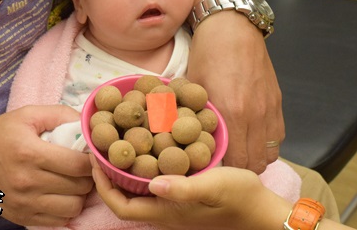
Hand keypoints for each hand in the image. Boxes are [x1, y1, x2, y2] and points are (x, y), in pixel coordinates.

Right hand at [0, 105, 93, 225]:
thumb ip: (60, 114)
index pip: (78, 165)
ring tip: (72, 182)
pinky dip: (66, 209)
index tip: (90, 154)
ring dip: (79, 195)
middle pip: (79, 187)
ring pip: (73, 207)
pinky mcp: (21, 216)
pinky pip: (59, 221)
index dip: (92, 159)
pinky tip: (60, 194)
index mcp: (30, 153)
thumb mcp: (27, 115)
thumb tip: (87, 123)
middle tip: (83, 167)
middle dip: (88, 175)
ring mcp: (24, 202)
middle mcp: (27, 181)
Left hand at [91, 156, 288, 229]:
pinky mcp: (183, 195)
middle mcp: (164, 211)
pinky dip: (143, 166)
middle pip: (124, 198)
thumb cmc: (239, 198)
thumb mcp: (213, 187)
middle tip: (102, 146)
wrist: (263, 210)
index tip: (93, 158)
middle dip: (107, 175)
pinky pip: (152, 183)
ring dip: (124, 170)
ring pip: (137, 191)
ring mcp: (173, 204)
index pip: (120, 205)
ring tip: (118, 143)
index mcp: (165, 212)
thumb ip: (183, 187)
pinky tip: (148, 147)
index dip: (101, 185)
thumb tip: (151, 183)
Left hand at [186, 9, 283, 172]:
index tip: (211, 169)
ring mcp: (270, 109)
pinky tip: (251, 136)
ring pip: (270, 153)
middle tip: (223, 167)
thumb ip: (192, 115)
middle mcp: (256, 115)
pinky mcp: (277, 101)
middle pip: (256, 163)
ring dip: (256, 158)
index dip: (224, 172)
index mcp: (232, 112)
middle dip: (240, 171)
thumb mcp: (192, 86)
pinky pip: (278, 135)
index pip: (236, 163)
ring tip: (238, 154)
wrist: (232, 27)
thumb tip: (184, 138)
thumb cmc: (207, 54)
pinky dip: (266, 143)